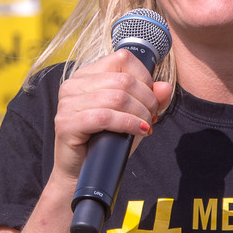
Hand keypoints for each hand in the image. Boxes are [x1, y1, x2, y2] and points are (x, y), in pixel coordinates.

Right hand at [53, 49, 172, 181]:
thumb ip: (150, 100)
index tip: (151, 98)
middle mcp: (73, 84)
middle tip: (152, 117)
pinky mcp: (67, 123)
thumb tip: (165, 87)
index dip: (144, 77)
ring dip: (140, 113)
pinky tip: (139, 131)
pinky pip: (105, 117)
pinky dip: (128, 124)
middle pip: (123, 80)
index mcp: (86, 75)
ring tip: (146, 126)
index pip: (122, 59)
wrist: (80, 173)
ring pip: (117, 98)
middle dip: (146, 99)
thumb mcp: (133, 116)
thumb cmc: (105, 141)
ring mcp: (67, 103)